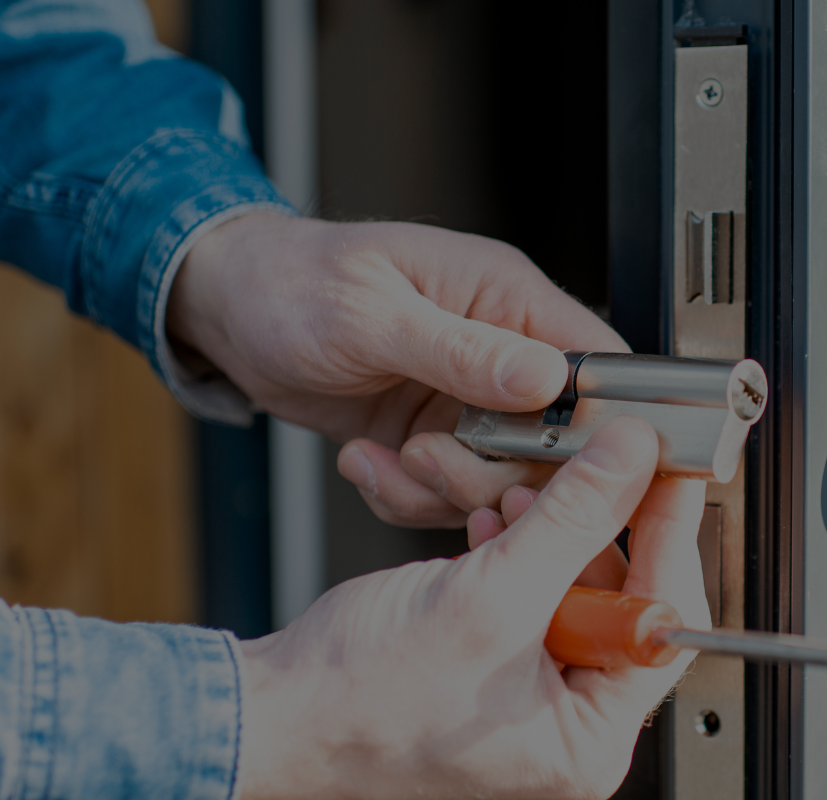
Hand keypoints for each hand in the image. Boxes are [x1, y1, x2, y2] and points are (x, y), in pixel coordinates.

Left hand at [171, 212, 627, 526]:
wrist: (228, 309)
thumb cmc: (290, 281)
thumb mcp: (370, 314)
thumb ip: (462, 349)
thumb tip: (547, 377)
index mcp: (506, 296)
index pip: (598, 363)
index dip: (598, 423)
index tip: (555, 464)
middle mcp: (500, 351)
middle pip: (556, 441)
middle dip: (495, 471)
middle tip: (430, 461)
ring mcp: (468, 400)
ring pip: (502, 479)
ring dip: (441, 489)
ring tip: (385, 461)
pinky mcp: (434, 438)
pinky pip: (448, 493)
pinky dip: (405, 496)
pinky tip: (364, 462)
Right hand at [234, 418, 713, 799]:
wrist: (268, 714)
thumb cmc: (356, 701)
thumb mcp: (488, 595)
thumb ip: (573, 521)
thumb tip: (632, 463)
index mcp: (588, 740)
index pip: (664, 622)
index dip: (669, 535)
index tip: (668, 471)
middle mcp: (566, 728)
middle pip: (622, 600)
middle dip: (593, 527)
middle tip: (589, 467)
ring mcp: (527, 701)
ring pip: (571, 588)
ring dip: (546, 531)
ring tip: (516, 496)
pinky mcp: (491, 671)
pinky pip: (527, 597)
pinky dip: (513, 552)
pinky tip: (490, 526)